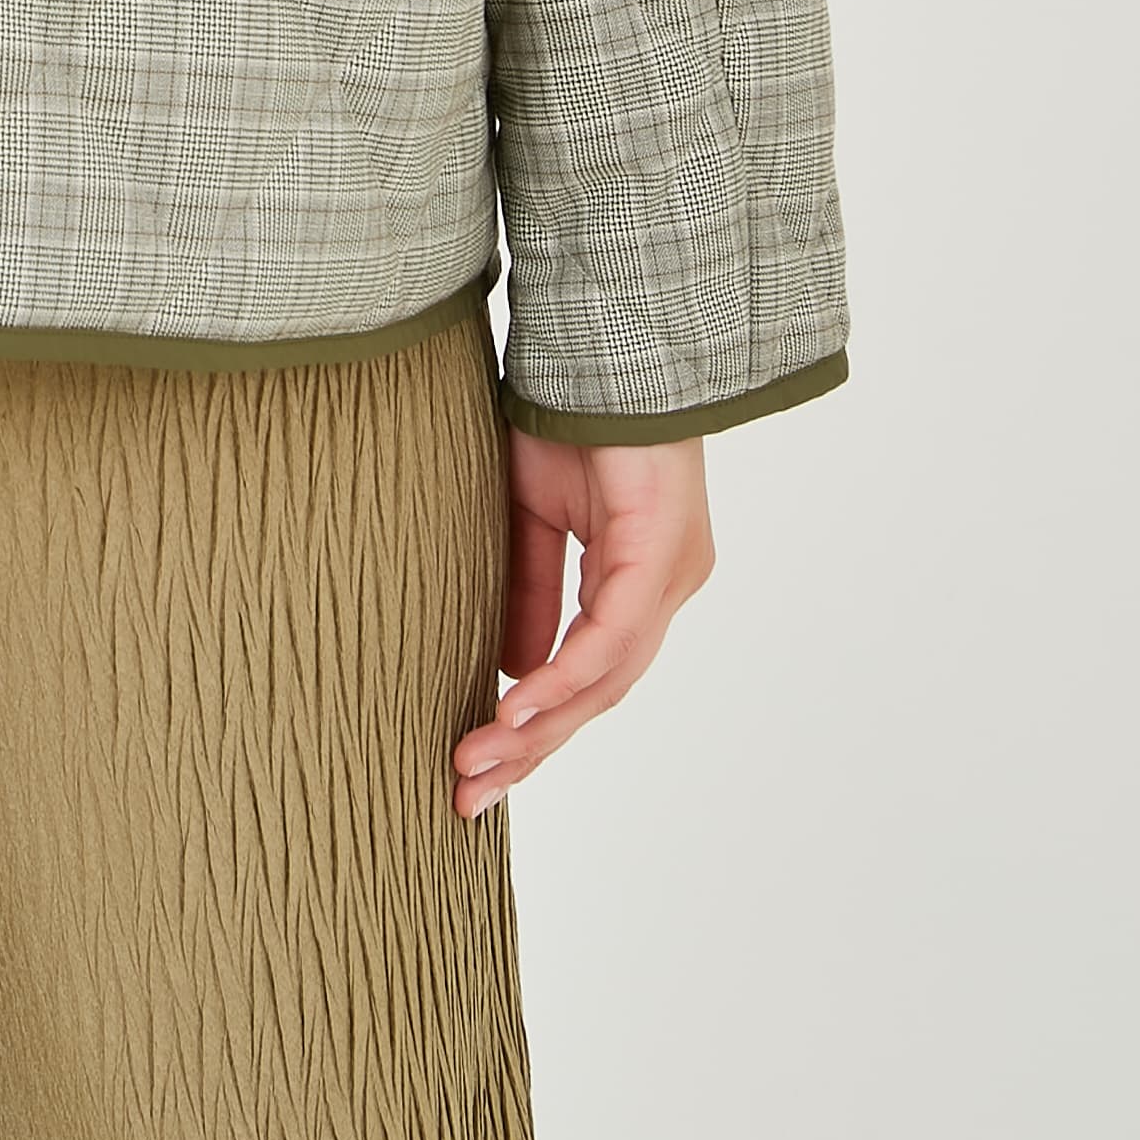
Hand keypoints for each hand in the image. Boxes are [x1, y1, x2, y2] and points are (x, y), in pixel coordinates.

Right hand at [451, 433, 714, 818]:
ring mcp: (670, 575)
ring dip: (538, 726)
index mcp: (639, 579)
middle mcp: (665, 587)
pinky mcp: (659, 554)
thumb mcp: (530, 515)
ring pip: (606, 678)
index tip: (477, 768)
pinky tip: (516, 707)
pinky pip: (610, 636)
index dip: (536, 726)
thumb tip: (513, 673)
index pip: (590, 674)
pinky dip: (562, 677)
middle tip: (469, 794)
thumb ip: (529, 590)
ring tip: (479, 760)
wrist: (601, 345)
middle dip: (531, 749)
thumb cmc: (566, 415)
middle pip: (600, 693)